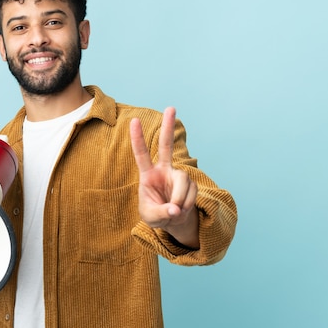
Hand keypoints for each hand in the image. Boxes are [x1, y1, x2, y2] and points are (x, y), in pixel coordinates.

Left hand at [130, 107, 198, 247]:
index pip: (141, 154)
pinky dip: (187, 205)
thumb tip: (176, 209)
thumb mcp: (151, 218)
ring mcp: (178, 175)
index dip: (138, 138)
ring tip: (175, 211)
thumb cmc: (156, 215)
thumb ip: (161, 213)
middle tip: (171, 107)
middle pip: (166, 145)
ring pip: (184, 181)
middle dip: (168, 127)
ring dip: (181, 199)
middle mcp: (164, 170)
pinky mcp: (191, 184)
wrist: (172, 220)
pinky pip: (192, 194)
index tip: (134, 120)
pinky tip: (182, 210)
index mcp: (148, 175)